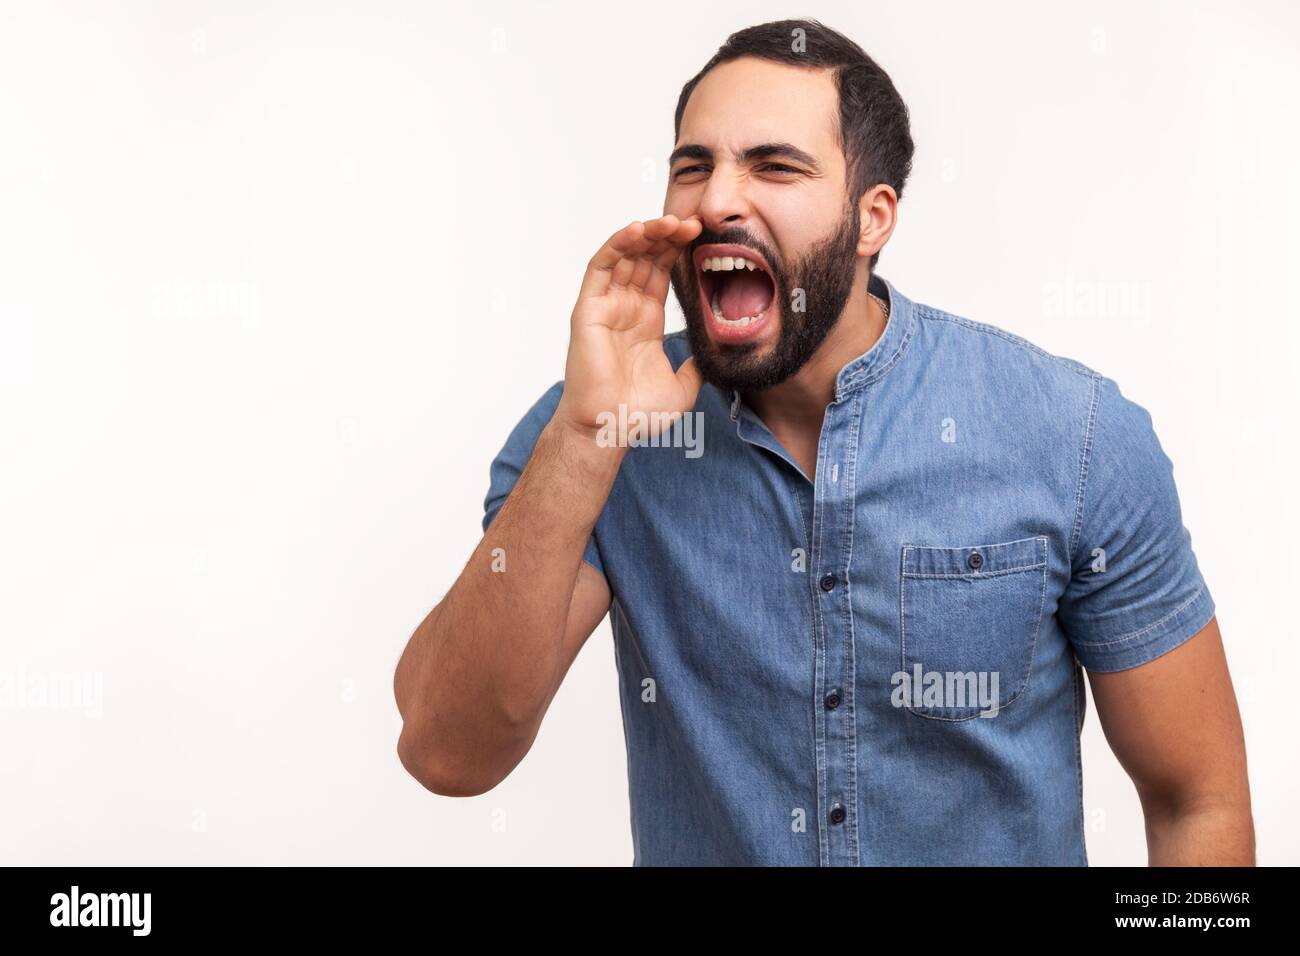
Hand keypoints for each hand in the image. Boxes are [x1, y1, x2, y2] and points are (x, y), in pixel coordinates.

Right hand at [554, 214, 703, 442]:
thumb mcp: (683, 387)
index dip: (678, 251)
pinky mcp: (588, 309)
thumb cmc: (638, 414)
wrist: (611, 428)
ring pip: (624, 256)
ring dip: (646, 234)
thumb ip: (696, 366)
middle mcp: (625, 308)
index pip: (661, 272)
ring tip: (671, 221)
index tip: (702, 235)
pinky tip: (637, 230)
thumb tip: (714, 355)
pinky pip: (600, 267)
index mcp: (646, 320)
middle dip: (667, 236)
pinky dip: (617, 245)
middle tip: (693, 221)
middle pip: (645, 258)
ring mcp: (605, 306)